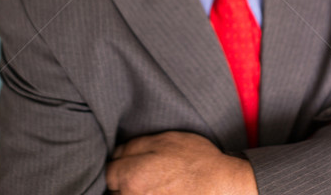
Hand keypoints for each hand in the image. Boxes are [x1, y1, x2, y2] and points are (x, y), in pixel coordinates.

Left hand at [106, 131, 257, 193]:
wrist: (221, 186)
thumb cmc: (195, 160)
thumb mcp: (165, 140)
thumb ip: (134, 146)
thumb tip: (117, 152)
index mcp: (131, 176)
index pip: (109, 173)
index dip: (118, 165)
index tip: (126, 163)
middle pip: (113, 191)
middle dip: (121, 182)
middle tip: (139, 175)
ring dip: (130, 192)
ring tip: (149, 185)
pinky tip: (156, 191)